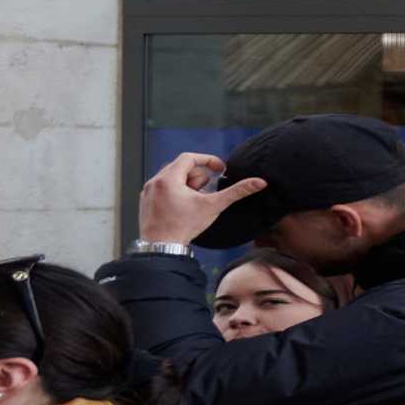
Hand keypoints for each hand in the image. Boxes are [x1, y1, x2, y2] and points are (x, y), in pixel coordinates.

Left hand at [137, 150, 260, 246]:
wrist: (161, 248)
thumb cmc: (184, 226)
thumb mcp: (213, 206)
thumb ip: (236, 192)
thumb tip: (259, 182)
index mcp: (169, 178)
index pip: (190, 157)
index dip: (208, 160)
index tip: (220, 169)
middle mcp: (155, 181)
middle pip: (182, 167)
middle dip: (198, 177)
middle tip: (205, 192)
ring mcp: (148, 191)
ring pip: (172, 177)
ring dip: (186, 185)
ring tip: (193, 202)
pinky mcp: (145, 201)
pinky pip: (162, 188)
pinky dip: (174, 192)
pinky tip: (181, 208)